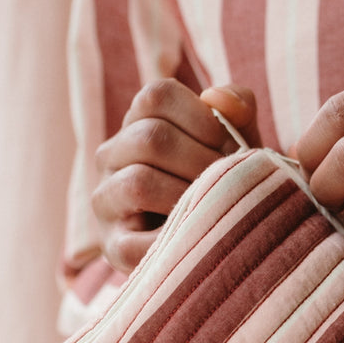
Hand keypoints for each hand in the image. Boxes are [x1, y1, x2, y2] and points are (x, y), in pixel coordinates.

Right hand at [92, 80, 259, 271]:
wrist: (219, 247)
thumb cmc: (225, 184)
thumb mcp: (237, 142)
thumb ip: (237, 109)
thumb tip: (218, 99)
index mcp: (138, 122)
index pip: (156, 96)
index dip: (202, 118)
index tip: (230, 145)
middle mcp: (111, 155)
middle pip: (150, 138)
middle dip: (201, 161)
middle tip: (231, 183)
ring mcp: (106, 200)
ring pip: (138, 182)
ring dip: (188, 197)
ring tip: (215, 208)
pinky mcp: (113, 246)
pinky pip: (136, 239)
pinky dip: (175, 239)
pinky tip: (197, 238)